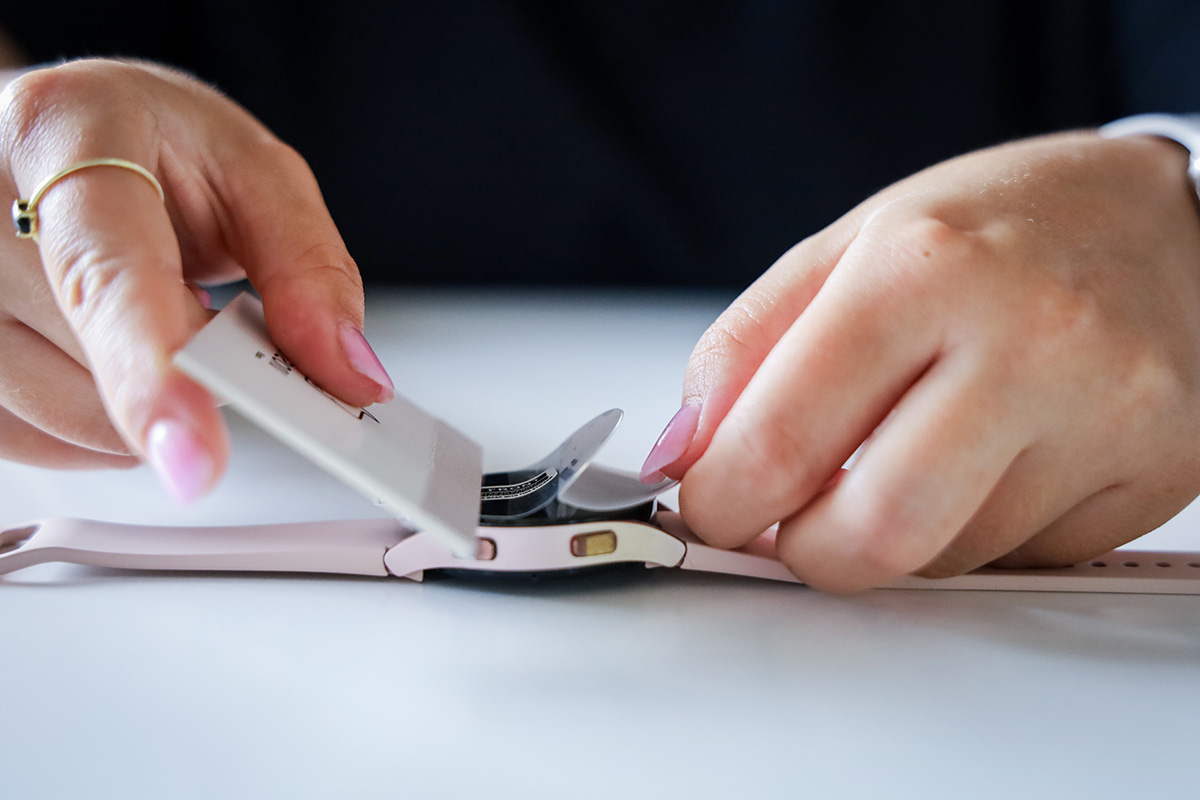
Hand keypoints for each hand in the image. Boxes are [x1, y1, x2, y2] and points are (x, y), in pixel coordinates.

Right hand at [0, 59, 392, 499]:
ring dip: (147, 397)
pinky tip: (107, 351)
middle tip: (205, 307)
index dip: (153, 375)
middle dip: (189, 364)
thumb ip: (309, 271)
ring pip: (67, 418)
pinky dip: (97, 420)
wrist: (66, 133)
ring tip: (151, 310)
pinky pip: (32, 439)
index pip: (106, 273)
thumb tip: (347, 372)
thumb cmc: (153, 145)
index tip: (195, 459)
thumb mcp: (256, 175)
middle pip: (98, 364)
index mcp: (69, 134)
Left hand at [647, 131, 1199, 591]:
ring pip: (946, 558)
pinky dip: (971, 532)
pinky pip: (1022, 559)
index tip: (708, 508)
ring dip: (890, 535)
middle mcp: (1028, 341)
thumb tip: (682, 457)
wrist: (1168, 221)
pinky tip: (984, 464)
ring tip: (902, 459)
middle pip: (875, 532)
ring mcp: (1105, 415)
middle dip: (802, 552)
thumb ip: (745, 351)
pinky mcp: (1156, 475)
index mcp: (924, 268)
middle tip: (785, 523)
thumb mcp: (851, 248)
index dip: (720, 502)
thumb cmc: (997, 228)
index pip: (784, 437)